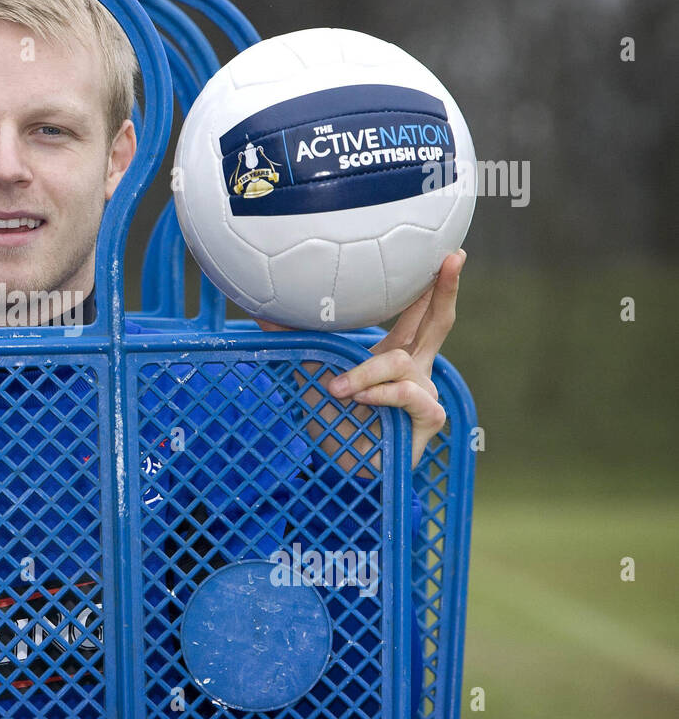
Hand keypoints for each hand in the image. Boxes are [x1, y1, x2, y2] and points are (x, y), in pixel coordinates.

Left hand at [256, 248, 465, 472]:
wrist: (341, 467)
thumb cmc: (333, 422)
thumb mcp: (311, 375)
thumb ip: (297, 344)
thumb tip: (264, 312)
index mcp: (394, 355)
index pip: (416, 314)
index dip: (430, 285)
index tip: (444, 251)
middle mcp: (416, 371)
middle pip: (438, 323)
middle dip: (445, 289)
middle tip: (454, 257)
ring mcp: (425, 393)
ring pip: (400, 362)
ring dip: (366, 373)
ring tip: (338, 390)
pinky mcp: (429, 418)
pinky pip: (407, 392)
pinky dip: (380, 394)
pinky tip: (361, 401)